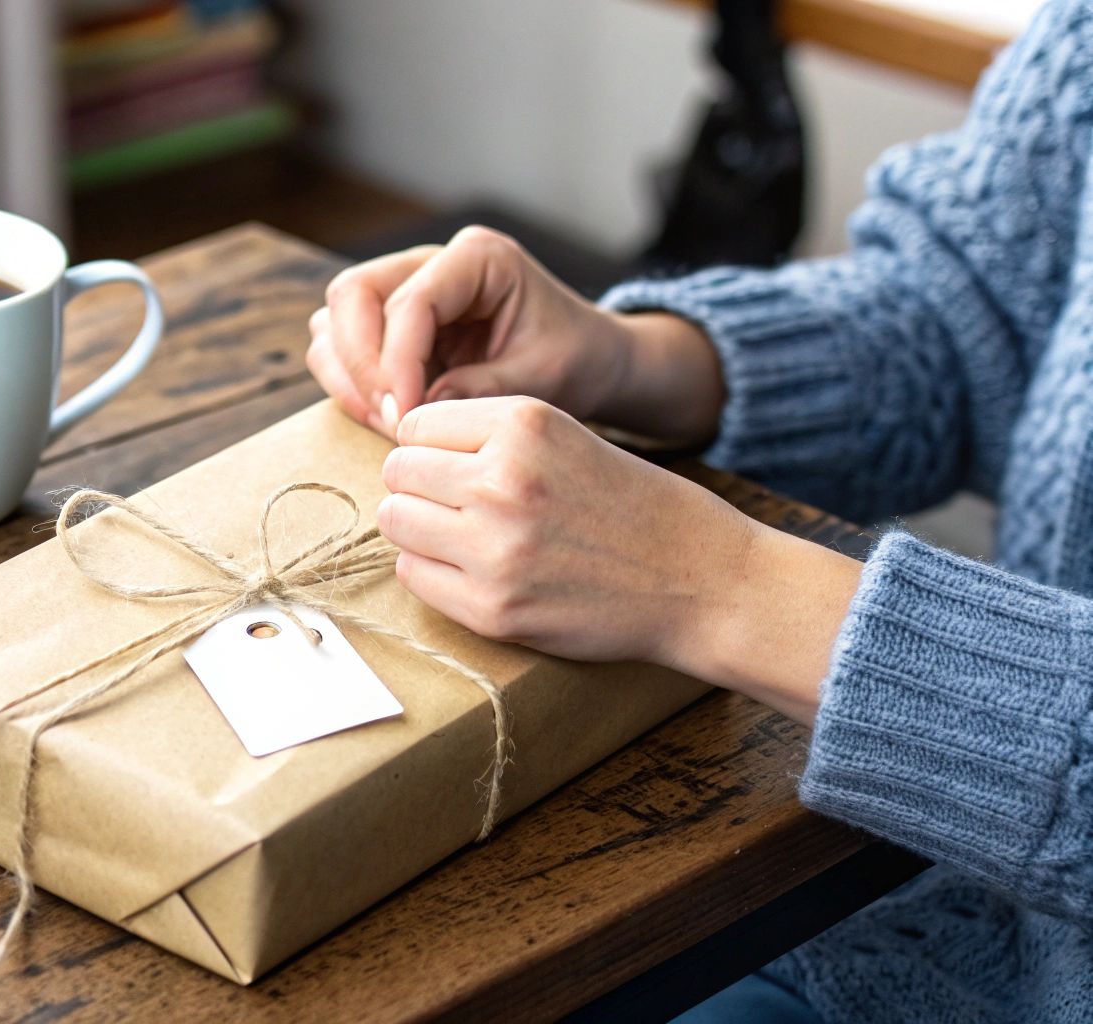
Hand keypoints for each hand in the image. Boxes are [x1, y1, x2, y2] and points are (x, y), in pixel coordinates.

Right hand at [305, 226, 725, 444]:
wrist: (587, 359)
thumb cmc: (573, 359)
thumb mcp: (542, 378)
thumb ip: (482, 390)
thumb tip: (418, 409)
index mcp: (478, 258)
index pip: (410, 300)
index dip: (396, 361)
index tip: (405, 416)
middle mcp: (432, 262)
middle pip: (353, 294)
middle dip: (360, 362)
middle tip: (387, 419)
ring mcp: (405, 288)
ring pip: (336, 316)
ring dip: (347, 374)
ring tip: (386, 422)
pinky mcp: (391, 323)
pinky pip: (342, 344)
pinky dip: (350, 383)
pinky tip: (383, 416)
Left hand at [377, 397, 860, 724]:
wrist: (701, 580)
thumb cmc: (631, 506)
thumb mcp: (566, 436)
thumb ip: (488, 435)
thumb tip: (402, 446)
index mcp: (523, 424)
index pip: (415, 424)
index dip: (430, 446)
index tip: (454, 465)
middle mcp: (502, 480)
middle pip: (397, 473)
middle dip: (418, 487)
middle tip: (454, 505)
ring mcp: (494, 548)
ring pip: (395, 522)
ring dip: (418, 529)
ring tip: (462, 536)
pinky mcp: (492, 609)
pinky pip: (414, 576)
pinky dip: (433, 573)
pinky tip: (474, 570)